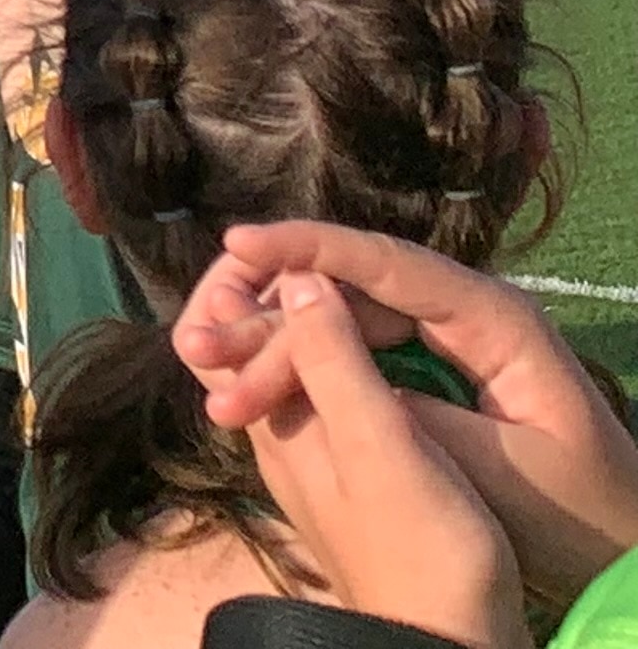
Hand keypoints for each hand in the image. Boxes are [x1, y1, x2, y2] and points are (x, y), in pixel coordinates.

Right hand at [179, 223, 637, 608]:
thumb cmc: (573, 510)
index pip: (385, 262)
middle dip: (267, 314)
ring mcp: (439, 341)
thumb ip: (407, 408)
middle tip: (196, 344)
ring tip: (206, 375)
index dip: (306, 247)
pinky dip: (298, 371)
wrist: (618, 547)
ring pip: (337, 323)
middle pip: (346, 292)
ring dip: (272, 348)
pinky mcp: (422, 373)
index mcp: (491, 318)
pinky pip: (348, 355)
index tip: (235, 244)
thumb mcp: (497, 468)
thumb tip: (319, 347)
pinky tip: (247, 385)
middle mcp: (459, 312)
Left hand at [190, 265, 528, 646]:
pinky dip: (335, 354)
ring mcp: (308, 453)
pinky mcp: (349, 470)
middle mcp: (274, 432)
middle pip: (242, 341)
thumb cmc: (419, 545)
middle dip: (266, 291)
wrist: (445, 636)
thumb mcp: (379, 445)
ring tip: (346, 285)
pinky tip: (374, 348)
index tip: (278, 245)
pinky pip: (321, 390)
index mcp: (269, 420)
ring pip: (283, 363)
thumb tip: (295, 276)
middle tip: (317, 254)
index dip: (233, 281)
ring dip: (304, 319)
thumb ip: (334, 362)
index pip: (209, 332)